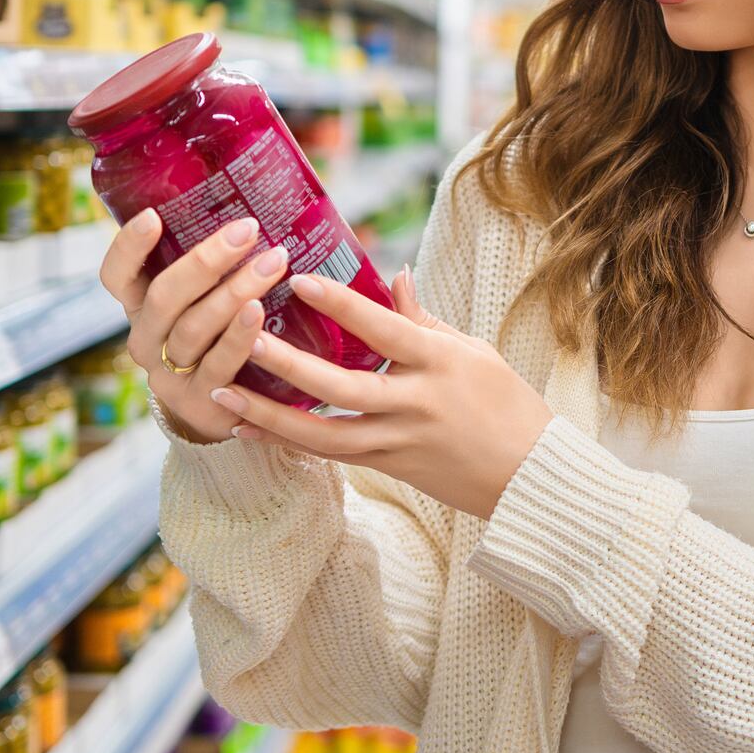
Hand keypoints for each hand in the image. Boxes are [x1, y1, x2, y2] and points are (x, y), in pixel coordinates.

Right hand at [98, 208, 291, 445]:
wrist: (221, 414)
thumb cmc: (217, 340)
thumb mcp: (201, 304)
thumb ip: (211, 270)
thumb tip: (252, 209)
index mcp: (139, 309)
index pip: (116, 276)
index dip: (129, 247)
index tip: (153, 216)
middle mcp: (146, 340)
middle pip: (164, 296)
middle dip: (207, 260)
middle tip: (247, 230)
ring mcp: (169, 375)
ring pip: (194, 327)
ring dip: (234, 292)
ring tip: (272, 264)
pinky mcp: (199, 403)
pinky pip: (218, 365)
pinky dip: (239, 337)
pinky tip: (260, 312)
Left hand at [214, 270, 554, 518]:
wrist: (528, 477)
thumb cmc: (507, 404)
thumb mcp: (473, 351)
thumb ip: (425, 320)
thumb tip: (394, 275)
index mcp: (441, 362)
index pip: (384, 329)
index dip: (341, 305)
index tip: (299, 282)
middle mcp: (417, 404)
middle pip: (343, 386)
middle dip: (290, 365)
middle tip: (245, 339)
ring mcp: (401, 442)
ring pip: (326, 433)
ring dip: (271, 416)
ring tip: (224, 394)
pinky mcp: (391, 469)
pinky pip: (331, 455)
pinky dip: (289, 441)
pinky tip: (251, 429)